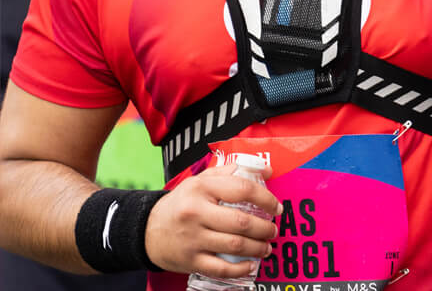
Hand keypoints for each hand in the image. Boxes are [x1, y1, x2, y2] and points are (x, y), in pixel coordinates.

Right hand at [143, 163, 281, 277]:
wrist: (147, 229)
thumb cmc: (181, 203)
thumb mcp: (200, 180)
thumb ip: (230, 172)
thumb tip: (264, 170)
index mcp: (202, 188)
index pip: (242, 189)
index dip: (266, 198)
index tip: (276, 206)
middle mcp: (196, 213)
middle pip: (241, 222)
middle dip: (264, 228)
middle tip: (273, 229)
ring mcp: (193, 239)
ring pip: (235, 245)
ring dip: (257, 247)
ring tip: (266, 246)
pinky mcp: (190, 261)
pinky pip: (220, 268)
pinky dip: (240, 269)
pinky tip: (251, 264)